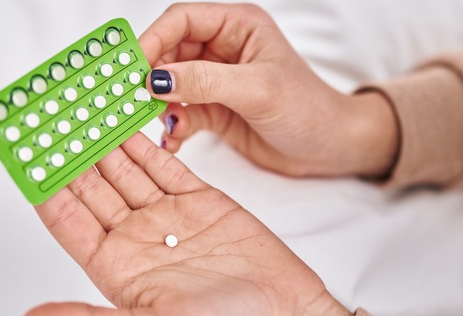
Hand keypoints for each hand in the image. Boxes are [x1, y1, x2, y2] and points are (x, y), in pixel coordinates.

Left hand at [21, 133, 351, 315]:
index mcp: (116, 269)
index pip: (68, 220)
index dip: (45, 187)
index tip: (25, 153)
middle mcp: (136, 239)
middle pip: (92, 186)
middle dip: (68, 153)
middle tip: (49, 114)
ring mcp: (168, 215)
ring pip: (124, 167)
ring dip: (101, 138)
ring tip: (80, 105)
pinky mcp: (200, 198)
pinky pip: (162, 162)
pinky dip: (143, 138)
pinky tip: (125, 116)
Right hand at [139, 3, 398, 177]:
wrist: (329, 148)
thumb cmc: (308, 108)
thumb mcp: (256, 90)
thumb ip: (205, 81)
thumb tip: (157, 78)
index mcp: (238, 26)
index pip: (182, 20)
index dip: (153, 39)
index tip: (133, 66)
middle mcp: (224, 49)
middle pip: (170, 52)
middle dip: (151, 76)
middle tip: (133, 99)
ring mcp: (218, 80)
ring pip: (172, 85)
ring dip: (160, 105)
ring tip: (159, 124)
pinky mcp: (216, 110)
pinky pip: (182, 113)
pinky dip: (173, 126)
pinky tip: (173, 140)